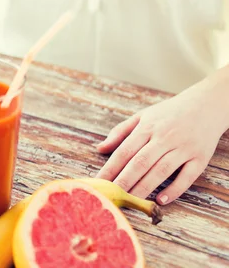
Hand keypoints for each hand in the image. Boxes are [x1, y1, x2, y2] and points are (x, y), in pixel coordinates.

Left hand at [95, 73, 228, 204]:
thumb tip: (99, 149)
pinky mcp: (200, 158)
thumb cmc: (168, 113)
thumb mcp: (142, 116)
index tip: (100, 182)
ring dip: (145, 187)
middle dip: (125, 180)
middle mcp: (164, 137)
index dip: (111, 168)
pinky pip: (187, 177)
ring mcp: (183, 148)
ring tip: (131, 200)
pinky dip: (174, 189)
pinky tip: (160, 200)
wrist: (206, 105)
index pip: (125, 151)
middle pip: (141, 162)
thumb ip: (119, 132)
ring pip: (161, 171)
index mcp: (147, 127)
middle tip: (113, 195)